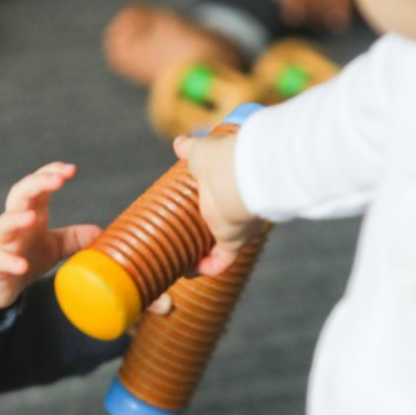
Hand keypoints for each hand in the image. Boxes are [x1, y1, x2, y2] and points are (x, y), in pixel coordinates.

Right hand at [0, 162, 98, 315]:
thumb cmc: (24, 255)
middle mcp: (15, 223)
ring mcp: (2, 242)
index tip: (70, 169)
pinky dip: (10, 261)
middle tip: (57, 179)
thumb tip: (100, 231)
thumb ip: (74, 237)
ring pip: (3, 224)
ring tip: (32, 217)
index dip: (50, 173)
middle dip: (37, 183)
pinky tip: (22, 265)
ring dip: (16, 218)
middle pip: (19, 195)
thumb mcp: (53, 246)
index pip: (37, 185)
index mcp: (31, 212)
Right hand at [173, 135, 262, 276]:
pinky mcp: (232, 243)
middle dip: (209, 235)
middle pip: (224, 226)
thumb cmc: (220, 159)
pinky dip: (208, 268)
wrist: (233, 174)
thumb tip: (178, 143)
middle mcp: (236, 208)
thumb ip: (189, 149)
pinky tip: (191, 271)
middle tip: (190, 240)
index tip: (196, 213)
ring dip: (205, 257)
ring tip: (186, 262)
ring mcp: (235, 226)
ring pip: (221, 248)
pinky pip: (221, 262)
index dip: (212, 206)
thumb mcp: (199, 153)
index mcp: (229, 186)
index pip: (222, 200)